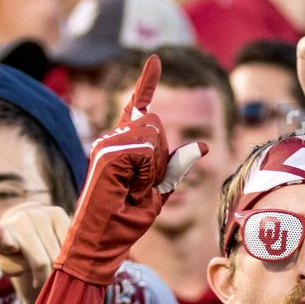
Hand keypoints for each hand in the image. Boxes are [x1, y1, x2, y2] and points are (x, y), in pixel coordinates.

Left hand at [0, 203, 70, 303]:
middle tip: (43, 282)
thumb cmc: (15, 253)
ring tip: (52, 267)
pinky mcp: (58, 212)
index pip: (1, 237)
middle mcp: (20, 218)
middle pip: (42, 261)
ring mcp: (40, 213)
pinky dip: (70, 254)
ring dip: (60, 266)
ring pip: (59, 253)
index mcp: (2, 234)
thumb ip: (19, 268)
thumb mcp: (10, 265)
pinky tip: (62, 254)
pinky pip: (71, 242)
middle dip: (46, 277)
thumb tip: (41, 262)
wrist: (25, 226)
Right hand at [56, 56, 205, 285]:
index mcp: (121, 146)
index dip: (147, 83)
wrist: (102, 243)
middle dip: (161, 159)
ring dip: (154, 170)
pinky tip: (128, 188)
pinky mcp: (108, 153)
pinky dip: (147, 175)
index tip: (155, 60)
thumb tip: (202, 145)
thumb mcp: (159, 193)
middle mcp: (110, 139)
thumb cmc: (125, 222)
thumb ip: (176, 167)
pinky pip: (147, 154)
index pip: (138, 109)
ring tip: (132, 190)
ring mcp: (106, 143)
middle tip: (141, 187)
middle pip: (156, 125)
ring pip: (153, 138)